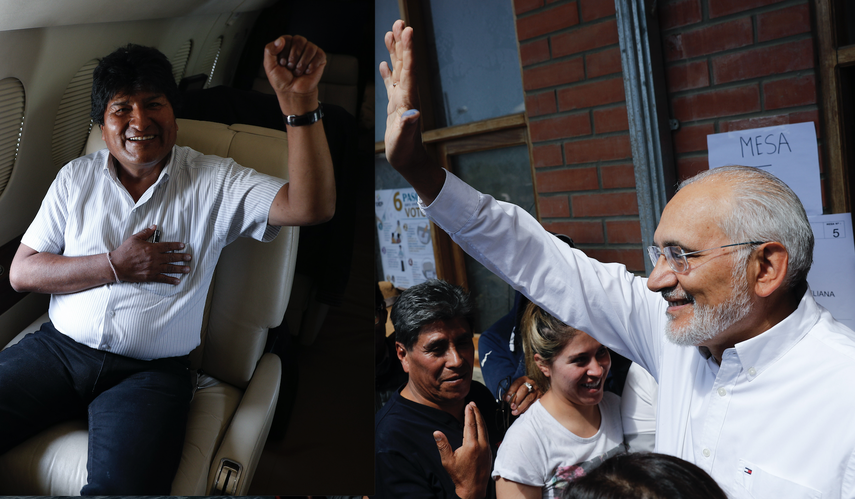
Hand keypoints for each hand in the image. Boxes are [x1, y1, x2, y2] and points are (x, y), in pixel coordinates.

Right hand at [109, 225, 190, 283]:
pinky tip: (178, 280)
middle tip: (189, 257)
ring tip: (188, 269)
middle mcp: (155, 258)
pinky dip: (171, 280)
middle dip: (182, 257)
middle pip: (171, 257)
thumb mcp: (134, 238)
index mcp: (152, 248)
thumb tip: (154, 226)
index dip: (176, 246)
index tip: (183, 246)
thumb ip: (146, 232)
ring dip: (180, 269)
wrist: (116, 265)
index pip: (167, 246)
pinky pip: (163, 278)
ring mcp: (153, 268)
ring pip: (170, 268)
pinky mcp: (150, 276)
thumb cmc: (125, 251)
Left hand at [264, 35, 325, 112]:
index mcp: (286, 44)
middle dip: (294, 57)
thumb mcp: (270, 66)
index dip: (285, 52)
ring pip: (310, 48)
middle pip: (299, 40)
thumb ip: (270, 50)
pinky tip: (307, 72)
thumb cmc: (282, 80)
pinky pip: (319, 55)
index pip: (287, 38)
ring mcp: (310, 51)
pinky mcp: (320, 58)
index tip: (283, 63)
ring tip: (298, 71)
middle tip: (291, 68)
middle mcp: (299, 45)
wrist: (293, 92)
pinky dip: (312, 66)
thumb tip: (281, 40)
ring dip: (302, 63)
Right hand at [380, 20, 428, 170]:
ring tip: (391, 33)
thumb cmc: (404, 152)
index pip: (409, 69)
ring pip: (398, 69)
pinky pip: (391, 83)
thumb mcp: (403, 140)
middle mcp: (406, 95)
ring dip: (395, 51)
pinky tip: (384, 62)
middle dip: (402, 43)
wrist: (408, 160)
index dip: (408, 50)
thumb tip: (412, 113)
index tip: (408, 31)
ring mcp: (401, 99)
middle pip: (404, 63)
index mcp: (408, 99)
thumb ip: (408, 126)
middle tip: (400, 22)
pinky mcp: (395, 105)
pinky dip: (388, 71)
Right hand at [434, 402, 491, 498]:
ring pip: (485, 429)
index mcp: (471, 445)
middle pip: (480, 424)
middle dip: (476, 412)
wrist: (474, 488)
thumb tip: (436, 432)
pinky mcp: (489, 453)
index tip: (468, 405)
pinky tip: (481, 426)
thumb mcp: (448, 461)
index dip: (469, 414)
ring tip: (477, 411)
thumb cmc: (460, 475)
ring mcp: (487, 449)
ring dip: (481, 419)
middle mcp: (481, 445)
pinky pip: (487, 436)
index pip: (470, 424)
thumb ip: (443, 445)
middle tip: (473, 404)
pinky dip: (484, 427)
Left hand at [505, 376, 540, 415]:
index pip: (516, 384)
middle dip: (516, 400)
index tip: (507, 399)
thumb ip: (511, 391)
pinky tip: (521, 411)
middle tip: (511, 406)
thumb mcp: (518, 386)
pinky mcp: (540, 397)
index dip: (511, 392)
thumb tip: (505, 398)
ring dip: (521, 406)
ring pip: (529, 398)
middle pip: (523, 391)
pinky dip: (526, 409)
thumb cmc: (525, 387)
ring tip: (515, 411)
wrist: (538, 387)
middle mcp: (531, 383)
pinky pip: (533, 404)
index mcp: (524, 379)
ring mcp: (536, 390)